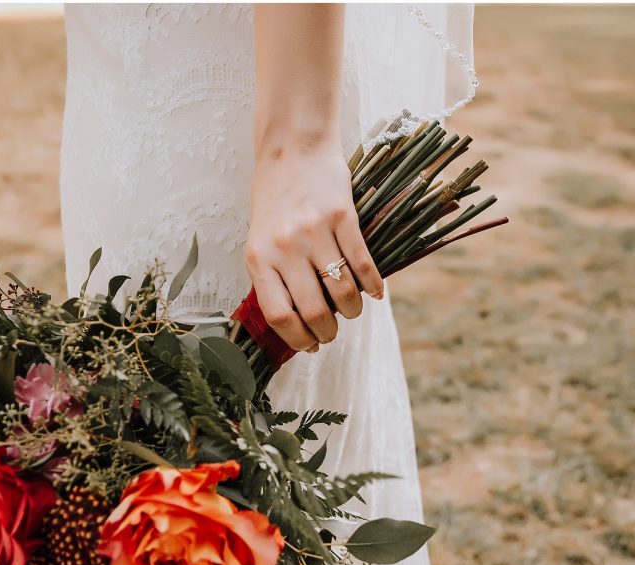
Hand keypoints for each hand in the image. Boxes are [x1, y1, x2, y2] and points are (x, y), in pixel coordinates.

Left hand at [244, 137, 383, 352]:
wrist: (292, 149)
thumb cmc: (275, 201)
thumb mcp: (261, 241)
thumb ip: (273, 277)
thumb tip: (296, 324)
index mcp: (259, 258)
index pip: (278, 315)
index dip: (297, 339)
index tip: (309, 345)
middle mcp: (284, 248)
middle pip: (314, 311)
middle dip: (327, 333)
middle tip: (332, 334)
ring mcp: (314, 232)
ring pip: (342, 293)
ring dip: (351, 312)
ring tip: (350, 311)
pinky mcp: (342, 216)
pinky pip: (363, 264)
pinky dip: (373, 285)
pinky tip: (375, 292)